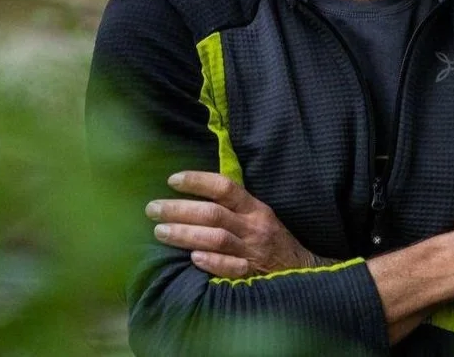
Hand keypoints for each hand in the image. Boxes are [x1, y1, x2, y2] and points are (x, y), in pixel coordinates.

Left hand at [146, 171, 326, 278]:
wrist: (301, 270)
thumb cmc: (271, 239)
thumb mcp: (259, 215)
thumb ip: (234, 204)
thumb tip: (196, 189)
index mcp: (255, 208)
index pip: (225, 187)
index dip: (198, 181)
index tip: (172, 180)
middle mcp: (253, 227)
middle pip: (213, 213)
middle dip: (180, 210)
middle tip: (153, 209)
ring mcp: (252, 251)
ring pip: (216, 238)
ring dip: (186, 234)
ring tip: (159, 231)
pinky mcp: (251, 273)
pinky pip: (231, 267)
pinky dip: (212, 262)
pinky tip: (193, 258)